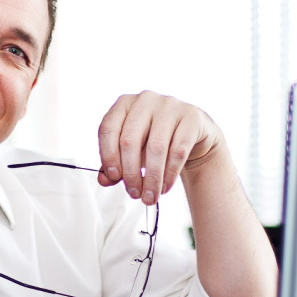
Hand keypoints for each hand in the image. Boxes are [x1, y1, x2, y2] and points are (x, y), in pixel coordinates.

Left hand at [96, 91, 223, 204]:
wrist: (191, 135)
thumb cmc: (155, 141)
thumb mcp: (132, 152)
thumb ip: (115, 165)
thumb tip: (104, 180)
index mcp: (124, 103)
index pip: (108, 129)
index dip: (108, 156)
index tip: (114, 178)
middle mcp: (145, 100)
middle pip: (130, 141)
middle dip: (130, 174)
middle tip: (134, 193)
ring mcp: (169, 105)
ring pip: (155, 148)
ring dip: (151, 178)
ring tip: (150, 196)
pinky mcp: (191, 116)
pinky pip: (178, 150)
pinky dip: (169, 174)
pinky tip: (165, 187)